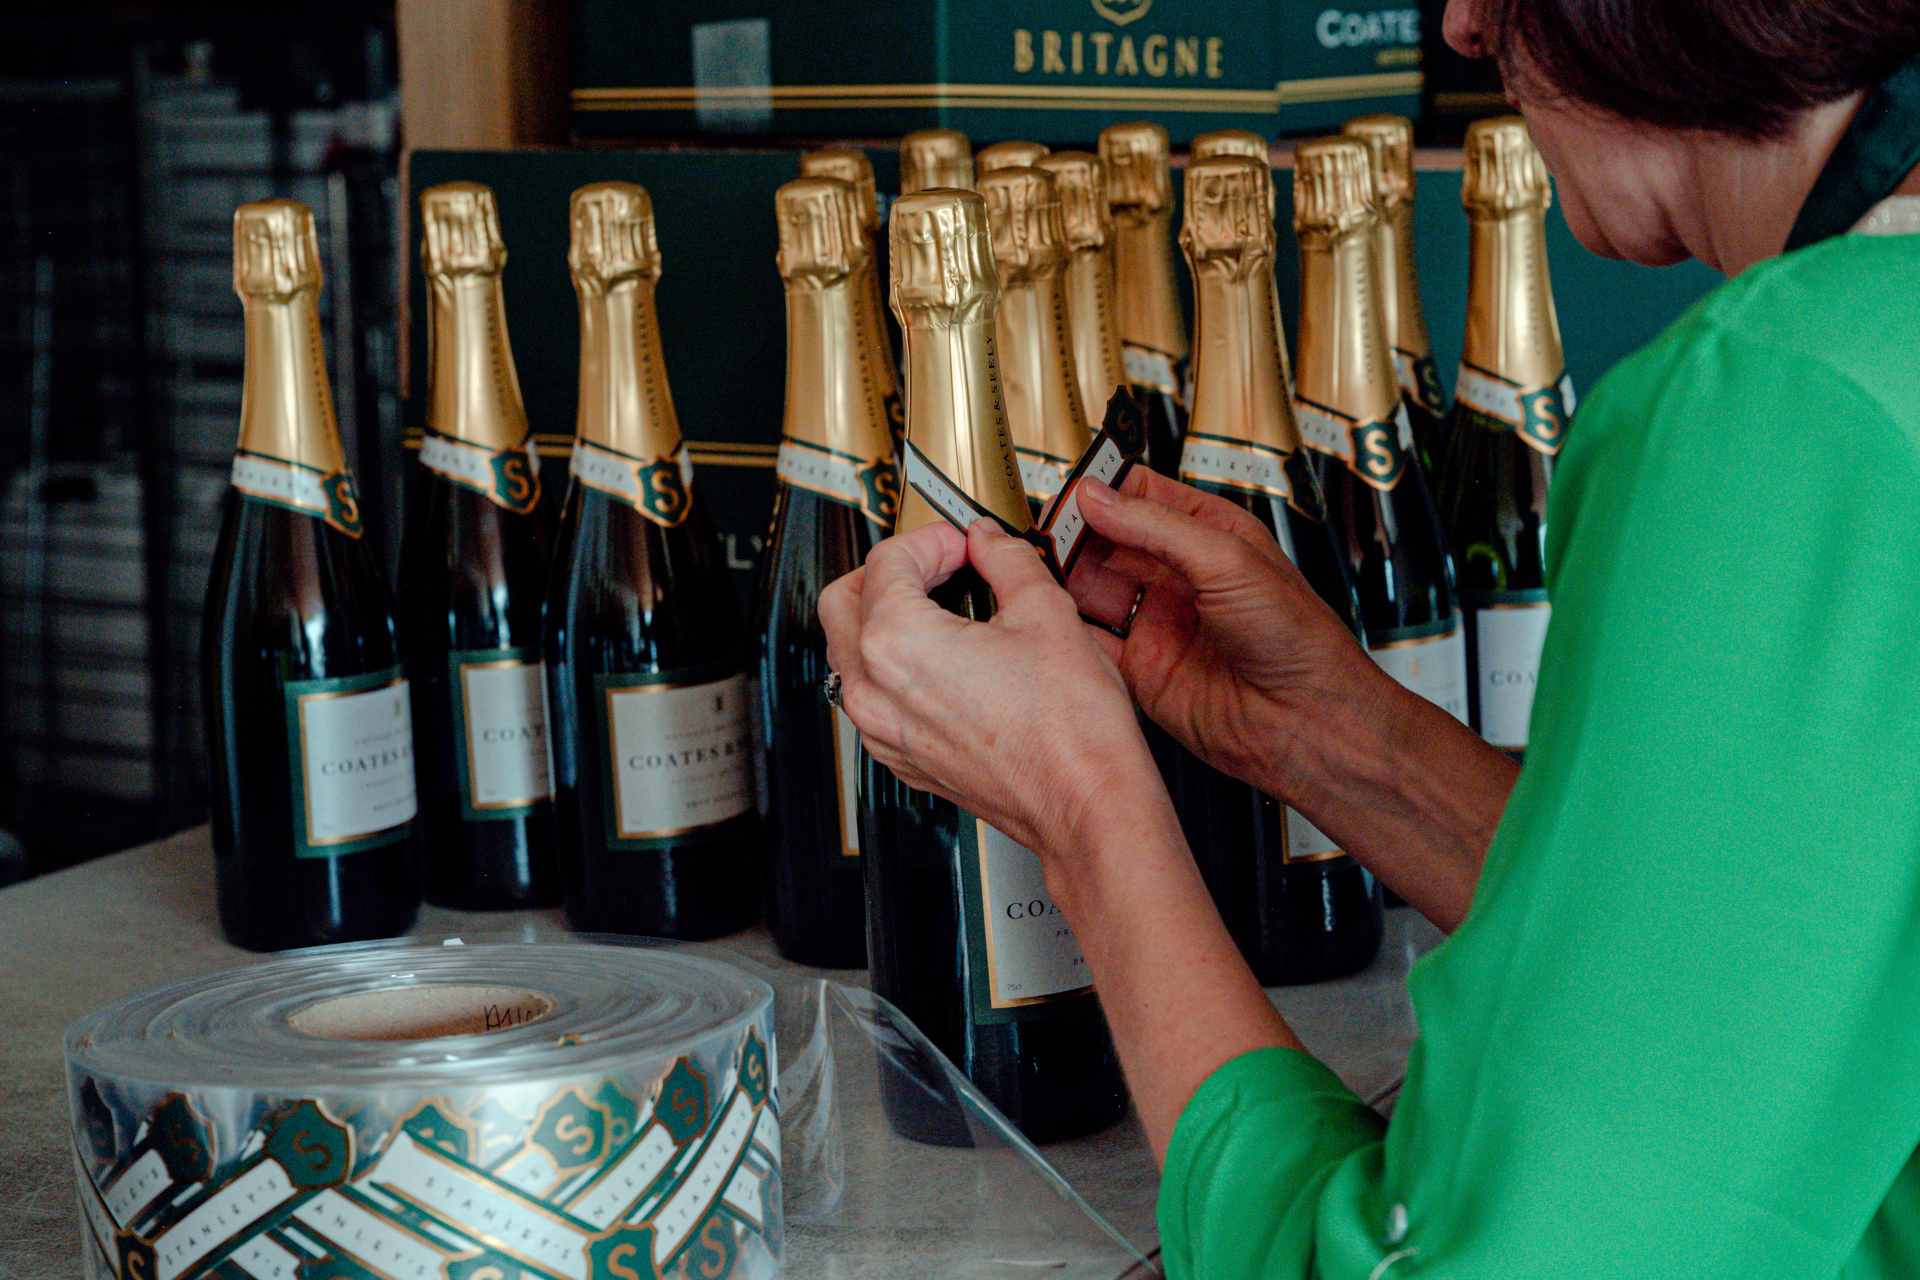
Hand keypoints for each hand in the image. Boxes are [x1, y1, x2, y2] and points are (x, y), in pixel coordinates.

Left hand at [818, 517, 1161, 862]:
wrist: (1084, 803)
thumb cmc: (1069, 730)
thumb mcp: (1046, 612)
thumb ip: (1007, 559)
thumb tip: (990, 542)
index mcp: (897, 643)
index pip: (886, 561)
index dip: (931, 539)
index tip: (962, 543)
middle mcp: (873, 690)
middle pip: (842, 602)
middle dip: (886, 573)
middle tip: (935, 565)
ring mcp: (882, 731)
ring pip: (849, 654)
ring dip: (883, 620)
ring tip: (940, 609)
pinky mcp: (901, 758)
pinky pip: (872, 699)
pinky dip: (894, 668)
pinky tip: (946, 660)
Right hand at [1067, 467, 1391, 802]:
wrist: (1306, 720)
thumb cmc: (1296, 639)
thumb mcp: (1227, 559)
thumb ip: (1155, 526)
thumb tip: (1098, 496)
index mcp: (1210, 538)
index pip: (1143, 497)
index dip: (1106, 493)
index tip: (1073, 493)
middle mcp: (1181, 578)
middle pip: (1110, 541)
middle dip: (1077, 533)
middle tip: (1045, 529)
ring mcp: (1159, 623)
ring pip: (1094, 589)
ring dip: (1066, 577)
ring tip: (1035, 565)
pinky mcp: (1143, 671)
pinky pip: (1093, 644)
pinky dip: (1067, 630)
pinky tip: (1050, 615)